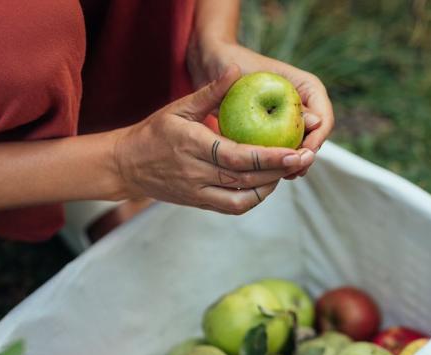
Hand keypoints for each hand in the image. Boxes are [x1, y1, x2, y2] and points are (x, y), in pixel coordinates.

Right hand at [113, 65, 314, 214]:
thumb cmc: (154, 131)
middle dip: (278, 171)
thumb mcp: (178, 107)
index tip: (294, 151)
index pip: (237, 157)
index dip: (269, 157)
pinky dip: (254, 198)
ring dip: (269, 187)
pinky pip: (232, 207)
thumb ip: (211, 92)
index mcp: (192, 146)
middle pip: (245, 179)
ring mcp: (197, 192)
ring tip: (286, 170)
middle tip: (304, 159)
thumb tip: (237, 71)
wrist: (126, 165)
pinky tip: (266, 183)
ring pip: (242, 198)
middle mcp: (196, 173)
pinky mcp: (199, 204)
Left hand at [188, 42, 333, 177]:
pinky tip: (267, 175)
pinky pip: (281, 150)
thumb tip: (315, 122)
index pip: (325, 117)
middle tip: (292, 173)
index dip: (318, 139)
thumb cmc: (231, 64)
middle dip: (305, 157)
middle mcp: (302, 104)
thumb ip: (282, 97)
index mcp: (307, 87)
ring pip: (300, 148)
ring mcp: (289, 118)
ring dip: (292, 164)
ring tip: (282, 176)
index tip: (303, 155)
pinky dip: (276, 163)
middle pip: (315, 138)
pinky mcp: (273, 129)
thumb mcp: (253, 79)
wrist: (213, 65)